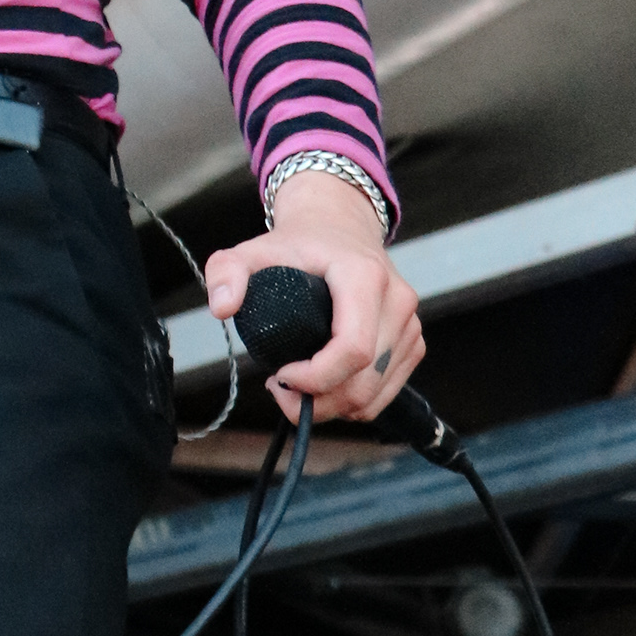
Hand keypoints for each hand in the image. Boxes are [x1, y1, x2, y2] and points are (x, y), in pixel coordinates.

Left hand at [204, 170, 422, 426]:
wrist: (340, 227)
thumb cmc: (298, 244)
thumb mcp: (253, 250)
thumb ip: (226, 271)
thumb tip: (222, 308)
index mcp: (364, 277)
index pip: (352, 348)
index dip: (315, 378)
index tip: (279, 376)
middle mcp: (397, 301)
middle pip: (364, 380)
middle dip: (318, 402)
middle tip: (279, 392)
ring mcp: (409, 324)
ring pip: (376, 394)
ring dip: (334, 407)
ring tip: (297, 390)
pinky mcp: (413, 342)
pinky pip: (386, 391)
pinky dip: (354, 402)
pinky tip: (324, 387)